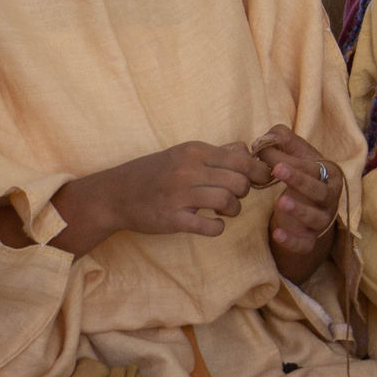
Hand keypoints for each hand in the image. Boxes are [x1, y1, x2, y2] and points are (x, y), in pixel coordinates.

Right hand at [95, 141, 273, 239]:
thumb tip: (246, 149)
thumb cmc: (154, 172)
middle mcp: (187, 170)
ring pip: (228, 202)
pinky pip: (210, 226)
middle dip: (244, 192)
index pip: (240, 159)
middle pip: (239, 181)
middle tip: (235, 196)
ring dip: (233, 209)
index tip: (260, 179)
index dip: (257, 171)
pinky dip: (218, 227)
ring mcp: (179, 195)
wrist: (116, 194)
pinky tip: (213, 223)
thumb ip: (216, 152)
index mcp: (193, 151)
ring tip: (224, 210)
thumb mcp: (182, 154)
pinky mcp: (173, 219)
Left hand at [253, 124, 340, 283]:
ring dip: (300, 210)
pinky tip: (277, 233)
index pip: (313, 167)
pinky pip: (305, 243)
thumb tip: (267, 137)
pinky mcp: (310, 241)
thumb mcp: (298, 158)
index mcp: (329, 176)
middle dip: (300, 181)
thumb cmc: (303, 180)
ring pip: (316, 218)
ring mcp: (322, 222)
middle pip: (320, 192)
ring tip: (280, 202)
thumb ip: (284, 141)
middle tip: (277, 170)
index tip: (266, 153)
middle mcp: (330, 199)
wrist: (308, 216)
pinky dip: (292, 240)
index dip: (291, 160)